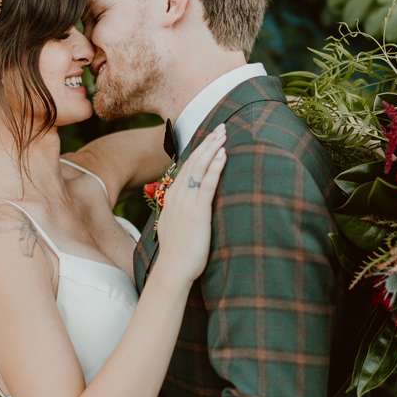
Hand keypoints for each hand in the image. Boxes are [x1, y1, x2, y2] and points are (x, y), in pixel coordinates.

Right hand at [156, 124, 226, 284]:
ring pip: (200, 168)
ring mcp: (187, 203)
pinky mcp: (198, 212)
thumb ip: (181, 212)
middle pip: (194, 162)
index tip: (210, 137)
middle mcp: (177, 196)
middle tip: (220, 127)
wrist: (173, 270)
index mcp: (173, 198)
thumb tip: (188, 207)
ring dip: (212, 148)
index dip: (200, 150)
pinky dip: (215, 167)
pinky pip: (207, 184)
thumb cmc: (178, 253)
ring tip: (224, 133)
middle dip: (208, 142)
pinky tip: (223, 154)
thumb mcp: (175, 226)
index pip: (186, 166)